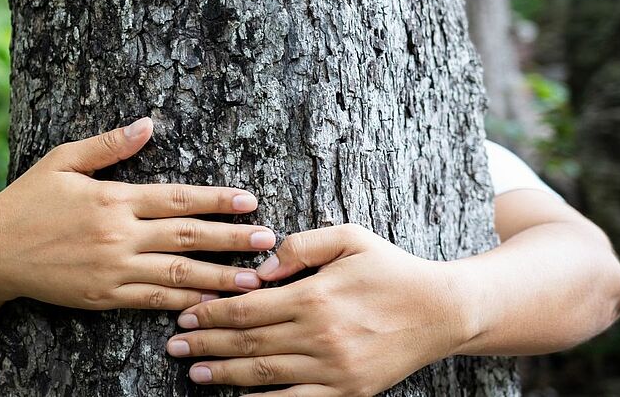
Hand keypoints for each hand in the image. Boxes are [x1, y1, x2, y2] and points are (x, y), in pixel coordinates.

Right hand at [0, 117, 278, 310]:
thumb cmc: (26, 201)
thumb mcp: (62, 160)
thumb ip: (108, 145)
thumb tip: (148, 124)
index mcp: (113, 199)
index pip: (178, 198)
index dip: (217, 200)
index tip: (250, 202)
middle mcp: (118, 235)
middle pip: (188, 237)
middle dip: (232, 240)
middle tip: (269, 242)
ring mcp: (113, 270)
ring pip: (178, 275)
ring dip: (220, 278)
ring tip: (254, 280)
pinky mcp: (104, 296)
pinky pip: (153, 301)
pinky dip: (184, 303)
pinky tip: (210, 304)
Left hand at [165, 224, 473, 395]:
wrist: (443, 311)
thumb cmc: (391, 270)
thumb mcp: (349, 238)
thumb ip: (301, 245)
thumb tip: (259, 268)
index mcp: (314, 296)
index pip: (246, 308)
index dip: (210, 313)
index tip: (185, 315)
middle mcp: (320, 335)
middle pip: (247, 342)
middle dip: (205, 344)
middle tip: (176, 347)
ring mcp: (333, 368)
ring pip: (264, 374)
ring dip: (224, 374)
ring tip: (195, 373)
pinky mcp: (347, 391)